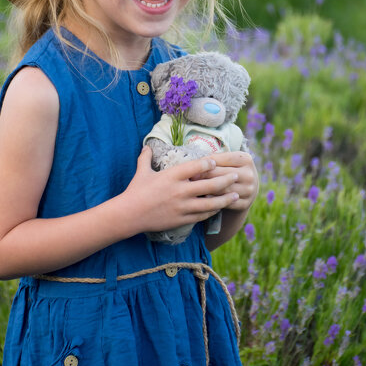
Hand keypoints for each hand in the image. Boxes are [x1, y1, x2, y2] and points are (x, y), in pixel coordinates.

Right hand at [123, 146, 239, 233]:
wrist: (129, 215)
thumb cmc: (135, 191)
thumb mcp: (141, 172)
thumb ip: (146, 158)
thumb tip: (146, 145)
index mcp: (172, 175)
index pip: (196, 167)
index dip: (209, 164)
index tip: (218, 162)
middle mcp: (180, 190)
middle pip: (209, 185)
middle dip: (225, 180)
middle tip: (236, 176)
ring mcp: (182, 206)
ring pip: (210, 203)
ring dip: (225, 199)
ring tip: (236, 195)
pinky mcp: (182, 220)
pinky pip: (202, 216)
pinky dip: (213, 211)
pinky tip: (220, 208)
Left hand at [199, 151, 258, 211]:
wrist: (245, 190)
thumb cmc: (230, 171)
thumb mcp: (228, 162)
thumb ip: (215, 160)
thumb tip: (197, 162)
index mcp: (246, 159)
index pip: (223, 159)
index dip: (207, 162)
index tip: (193, 167)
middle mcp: (250, 174)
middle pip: (223, 174)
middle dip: (205, 176)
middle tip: (191, 178)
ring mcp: (249, 190)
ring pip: (224, 189)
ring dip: (208, 189)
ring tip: (195, 188)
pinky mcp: (246, 203)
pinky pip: (227, 202)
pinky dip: (215, 201)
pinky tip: (204, 199)